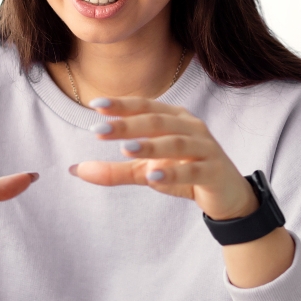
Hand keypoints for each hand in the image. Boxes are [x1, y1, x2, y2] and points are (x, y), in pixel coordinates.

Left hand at [70, 98, 256, 220]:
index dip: (121, 105)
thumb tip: (74, 170)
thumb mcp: (145, 171)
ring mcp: (206, 147)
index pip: (145, 106)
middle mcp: (191, 127)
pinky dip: (173, 173)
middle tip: (99, 129)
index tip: (94, 105)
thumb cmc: (183, 174)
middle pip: (157, 121)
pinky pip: (193, 170)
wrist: (225, 195)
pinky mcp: (215, 171)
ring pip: (175, 143)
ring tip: (125, 149)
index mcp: (174, 118)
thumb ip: (113, 170)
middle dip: (127, 124)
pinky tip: (153, 177)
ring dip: (149, 146)